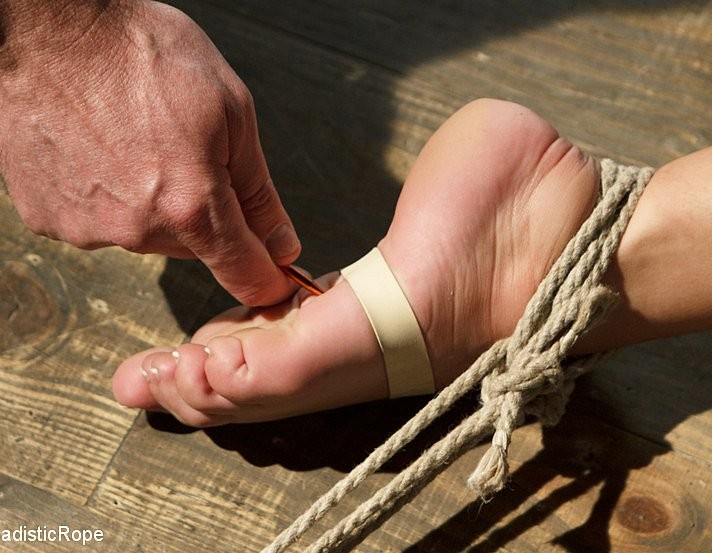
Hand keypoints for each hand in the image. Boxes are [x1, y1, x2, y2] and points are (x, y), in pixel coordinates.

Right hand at [0, 1, 298, 304]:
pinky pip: (101, 221)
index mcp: (191, 206)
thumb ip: (258, 191)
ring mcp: (88, 229)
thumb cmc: (135, 51)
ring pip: (148, 233)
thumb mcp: (230, 108)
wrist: (36, 28)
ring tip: (135, 138)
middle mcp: (137, 231)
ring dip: (155, 202)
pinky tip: (98, 148)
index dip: (268, 277)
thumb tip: (281, 245)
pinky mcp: (48, 220)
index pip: (244, 273)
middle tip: (188, 150)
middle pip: (198, 246)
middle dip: (206, 211)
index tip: (277, 273)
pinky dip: (109, 195)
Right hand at [113, 99, 600, 424]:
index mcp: (376, 305)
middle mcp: (368, 345)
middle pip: (264, 374)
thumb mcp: (441, 180)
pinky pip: (289, 371)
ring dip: (201, 388)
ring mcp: (369, 353)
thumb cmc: (518, 193)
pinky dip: (231, 381)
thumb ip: (408, 209)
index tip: (186, 345)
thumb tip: (407, 213)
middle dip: (196, 383)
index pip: (286, 334)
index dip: (230, 342)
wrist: (573, 224)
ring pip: (266, 386)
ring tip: (145, 385)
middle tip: (138, 383)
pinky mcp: (373, 347)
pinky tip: (184, 379)